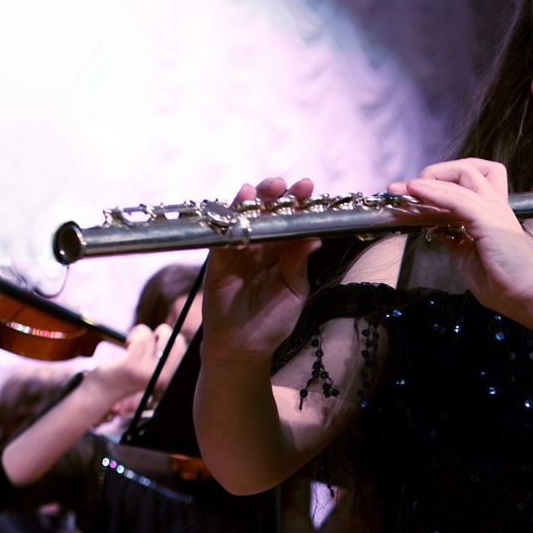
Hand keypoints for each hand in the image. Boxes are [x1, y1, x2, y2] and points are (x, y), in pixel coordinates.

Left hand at [90, 323, 188, 433]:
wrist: (102, 392)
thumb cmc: (126, 375)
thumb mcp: (150, 369)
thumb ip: (161, 356)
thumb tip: (169, 332)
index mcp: (168, 376)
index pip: (181, 347)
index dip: (172, 336)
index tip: (158, 339)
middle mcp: (161, 375)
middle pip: (172, 339)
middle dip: (162, 331)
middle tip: (147, 338)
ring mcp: (147, 371)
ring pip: (152, 336)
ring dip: (142, 332)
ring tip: (133, 341)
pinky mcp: (131, 365)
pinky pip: (141, 337)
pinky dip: (135, 333)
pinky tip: (128, 342)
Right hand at [201, 177, 321, 363]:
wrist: (244, 346)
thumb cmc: (273, 319)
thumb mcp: (294, 291)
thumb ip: (298, 264)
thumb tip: (315, 237)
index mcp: (283, 248)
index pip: (291, 218)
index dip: (299, 201)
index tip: (308, 187)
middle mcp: (261, 244)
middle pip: (266, 209)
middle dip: (274, 193)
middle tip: (284, 185)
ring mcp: (239, 249)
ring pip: (241, 217)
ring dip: (249, 201)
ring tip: (259, 191)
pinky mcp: (218, 260)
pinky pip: (222, 236)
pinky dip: (228, 223)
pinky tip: (237, 211)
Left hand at [389, 159, 532, 316]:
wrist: (526, 296)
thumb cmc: (504, 282)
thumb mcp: (466, 254)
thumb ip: (453, 237)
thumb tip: (435, 226)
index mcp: (491, 212)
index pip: (466, 182)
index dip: (438, 183)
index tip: (411, 195)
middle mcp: (494, 205)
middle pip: (467, 169)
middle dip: (434, 173)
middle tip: (408, 188)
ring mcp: (494, 209)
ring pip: (461, 176)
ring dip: (427, 181)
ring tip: (402, 189)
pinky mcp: (489, 219)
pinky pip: (456, 197)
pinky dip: (433, 192)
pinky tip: (415, 192)